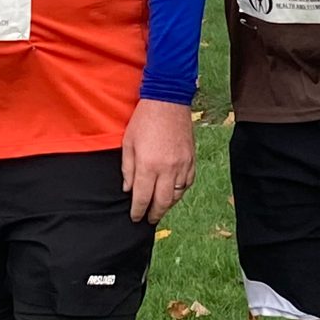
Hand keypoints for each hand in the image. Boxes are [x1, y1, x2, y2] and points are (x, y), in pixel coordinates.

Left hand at [121, 98, 195, 223]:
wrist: (168, 100)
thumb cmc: (144, 119)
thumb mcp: (128, 143)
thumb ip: (127, 169)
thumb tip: (128, 190)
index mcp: (148, 165)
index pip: (142, 197)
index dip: (138, 211)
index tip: (134, 217)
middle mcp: (167, 169)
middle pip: (162, 202)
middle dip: (154, 214)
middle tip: (148, 219)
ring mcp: (182, 165)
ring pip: (177, 195)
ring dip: (168, 205)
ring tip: (159, 208)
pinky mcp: (191, 159)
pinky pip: (188, 183)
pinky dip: (180, 192)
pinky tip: (173, 192)